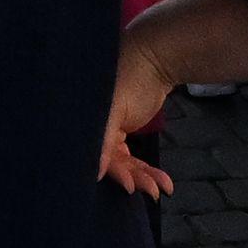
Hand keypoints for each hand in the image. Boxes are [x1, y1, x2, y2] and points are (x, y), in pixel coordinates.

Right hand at [101, 16, 191, 197]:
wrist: (154, 57)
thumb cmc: (129, 75)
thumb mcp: (114, 106)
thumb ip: (102, 140)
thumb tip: (94, 173)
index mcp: (84, 119)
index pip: (92, 151)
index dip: (109, 169)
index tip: (127, 185)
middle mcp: (91, 128)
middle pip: (109, 161)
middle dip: (131, 176)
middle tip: (150, 190)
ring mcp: (107, 132)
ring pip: (124, 164)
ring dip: (143, 177)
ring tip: (161, 188)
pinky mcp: (122, 134)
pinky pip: (133, 159)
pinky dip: (147, 171)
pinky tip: (163, 183)